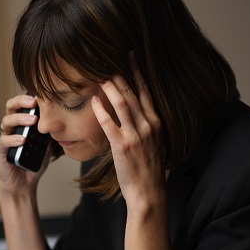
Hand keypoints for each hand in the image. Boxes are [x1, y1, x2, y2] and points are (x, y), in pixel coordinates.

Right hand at [0, 94, 50, 195]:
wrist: (24, 183)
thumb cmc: (34, 162)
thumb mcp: (47, 144)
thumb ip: (50, 132)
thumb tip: (62, 120)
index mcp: (22, 123)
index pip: (22, 104)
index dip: (29, 97)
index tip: (42, 96)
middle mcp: (12, 127)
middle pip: (10, 106)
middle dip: (21, 102)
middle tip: (34, 103)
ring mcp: (6, 138)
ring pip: (6, 121)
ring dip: (20, 119)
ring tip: (32, 121)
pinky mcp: (2, 151)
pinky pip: (4, 141)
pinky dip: (13, 139)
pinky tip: (22, 140)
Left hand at [91, 52, 165, 208]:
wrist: (149, 192)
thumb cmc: (148, 170)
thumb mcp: (154, 143)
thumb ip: (146, 126)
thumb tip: (136, 112)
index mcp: (156, 123)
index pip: (146, 91)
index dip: (137, 72)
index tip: (129, 57)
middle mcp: (148, 125)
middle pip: (133, 93)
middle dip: (122, 73)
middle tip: (110, 57)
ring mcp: (136, 135)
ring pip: (122, 104)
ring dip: (111, 86)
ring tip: (100, 72)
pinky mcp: (123, 146)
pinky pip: (110, 124)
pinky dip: (101, 110)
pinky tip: (93, 100)